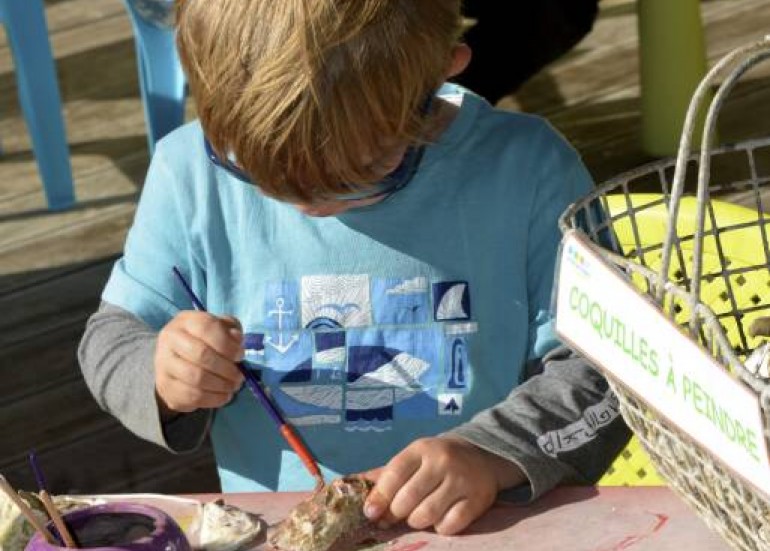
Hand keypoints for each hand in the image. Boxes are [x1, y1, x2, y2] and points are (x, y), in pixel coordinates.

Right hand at [154, 311, 244, 414]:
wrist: (176, 358)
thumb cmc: (205, 339)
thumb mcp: (222, 327)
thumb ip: (232, 329)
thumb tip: (236, 340)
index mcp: (186, 321)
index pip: (207, 328)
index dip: (228, 344)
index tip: (240, 356)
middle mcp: (169, 339)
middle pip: (201, 355)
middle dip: (226, 368)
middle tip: (240, 377)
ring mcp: (163, 363)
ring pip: (196, 378)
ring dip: (221, 385)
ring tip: (234, 387)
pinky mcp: (164, 386)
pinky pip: (191, 396)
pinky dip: (213, 399)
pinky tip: (224, 396)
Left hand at [362, 436, 525, 534]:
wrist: (482, 456)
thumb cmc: (436, 461)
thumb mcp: (412, 458)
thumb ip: (385, 474)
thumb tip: (350, 485)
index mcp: (421, 449)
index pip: (394, 473)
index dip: (379, 496)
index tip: (370, 512)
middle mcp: (442, 461)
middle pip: (408, 499)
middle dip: (395, 514)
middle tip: (392, 518)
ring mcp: (461, 480)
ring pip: (426, 515)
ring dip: (416, 521)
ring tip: (417, 515)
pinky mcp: (477, 500)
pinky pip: (449, 526)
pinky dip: (439, 527)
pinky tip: (440, 518)